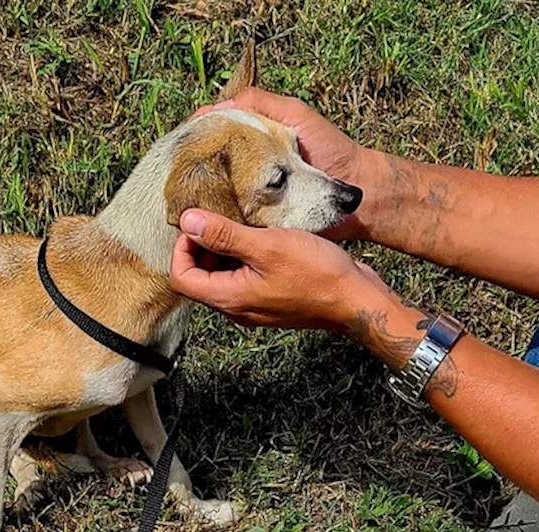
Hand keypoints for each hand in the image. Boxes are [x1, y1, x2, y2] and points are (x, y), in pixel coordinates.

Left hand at [169, 209, 392, 332]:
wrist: (357, 300)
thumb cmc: (317, 275)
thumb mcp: (267, 246)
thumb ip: (224, 234)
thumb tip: (187, 221)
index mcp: (229, 298)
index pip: (181, 278)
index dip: (182, 248)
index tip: (200, 223)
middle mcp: (238, 307)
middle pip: (200, 277)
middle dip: (202, 246)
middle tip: (220, 217)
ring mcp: (255, 304)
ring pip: (223, 276)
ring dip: (225, 249)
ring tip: (243, 223)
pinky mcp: (272, 297)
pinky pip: (246, 277)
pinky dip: (245, 257)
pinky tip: (263, 236)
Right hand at [192, 89, 380, 239]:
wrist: (359, 189)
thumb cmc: (331, 149)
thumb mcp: (295, 114)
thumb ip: (260, 103)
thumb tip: (215, 107)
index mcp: (253, 144)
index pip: (214, 139)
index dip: (194, 140)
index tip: (179, 145)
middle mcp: (249, 171)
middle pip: (209, 170)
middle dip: (191, 171)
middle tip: (176, 174)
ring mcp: (254, 198)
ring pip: (217, 197)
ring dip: (201, 197)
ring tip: (183, 196)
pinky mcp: (263, 223)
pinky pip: (235, 222)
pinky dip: (221, 220)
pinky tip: (205, 218)